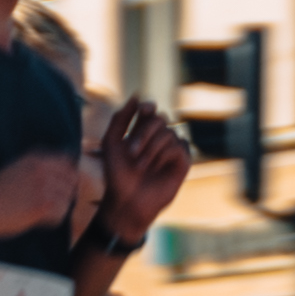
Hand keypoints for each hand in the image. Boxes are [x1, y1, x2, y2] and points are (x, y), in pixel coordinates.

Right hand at [0, 152, 83, 242]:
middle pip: (71, 181)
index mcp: (35, 158)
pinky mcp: (42, 205)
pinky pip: (60, 214)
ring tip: (36, 211)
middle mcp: (42, 169)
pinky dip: (50, 220)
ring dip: (56, 208)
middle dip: (62, 193)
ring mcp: (43, 186)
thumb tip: (66, 174)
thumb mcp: (15, 169)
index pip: (67, 162)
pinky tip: (35, 218)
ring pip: (67, 199)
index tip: (56, 186)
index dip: (65, 176)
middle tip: (44, 202)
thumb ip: (38, 169)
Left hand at [99, 100, 191, 237]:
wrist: (127, 199)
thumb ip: (120, 118)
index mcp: (140, 132)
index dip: (148, 107)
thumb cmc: (116, 173)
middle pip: (160, 119)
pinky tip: (155, 168)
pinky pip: (179, 146)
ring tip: (140, 166)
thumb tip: (137, 96)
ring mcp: (172, 149)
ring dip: (151, 148)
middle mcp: (158, 138)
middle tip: (131, 152)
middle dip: (144, 133)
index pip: (149, 110)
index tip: (144, 110)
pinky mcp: (183, 161)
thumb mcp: (111, 143)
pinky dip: (164, 154)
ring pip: (169, 133)